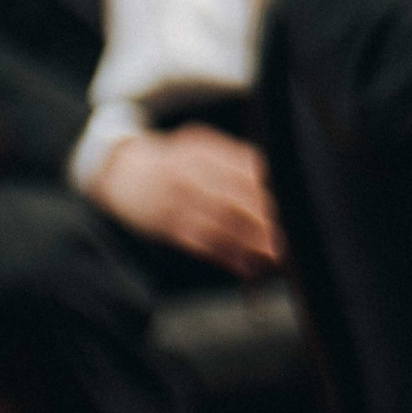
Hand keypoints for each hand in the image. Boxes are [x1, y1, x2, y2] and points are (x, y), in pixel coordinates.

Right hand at [86, 124, 282, 277]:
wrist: (121, 173)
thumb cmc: (176, 162)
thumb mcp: (201, 146)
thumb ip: (234, 157)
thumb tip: (270, 175)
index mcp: (203, 149)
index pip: (243, 169)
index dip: (267, 190)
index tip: (290, 205)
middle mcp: (188, 174)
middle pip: (232, 198)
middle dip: (263, 220)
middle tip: (286, 235)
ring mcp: (175, 201)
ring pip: (218, 224)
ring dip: (249, 243)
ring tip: (274, 255)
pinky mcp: (167, 226)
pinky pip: (200, 243)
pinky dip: (225, 256)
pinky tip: (246, 266)